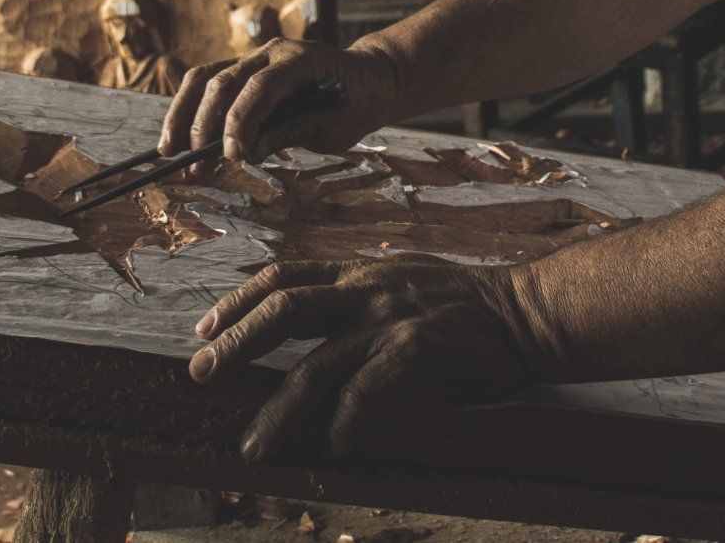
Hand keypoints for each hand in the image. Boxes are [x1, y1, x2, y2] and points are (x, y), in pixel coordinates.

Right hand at [158, 38, 401, 170]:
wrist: (370, 78)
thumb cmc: (356, 103)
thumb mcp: (334, 126)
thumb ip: (292, 132)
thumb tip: (248, 152)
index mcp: (301, 59)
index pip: (260, 87)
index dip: (241, 122)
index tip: (232, 158)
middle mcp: (272, 52)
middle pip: (224, 81)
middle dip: (204, 124)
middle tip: (196, 167)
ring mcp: (256, 57)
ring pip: (206, 78)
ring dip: (184, 114)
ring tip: (169, 151)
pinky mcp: (245, 70)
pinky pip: (210, 83)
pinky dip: (191, 108)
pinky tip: (178, 136)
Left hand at [186, 259, 551, 462]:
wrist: (526, 312)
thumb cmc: (464, 307)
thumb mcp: (402, 284)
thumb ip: (358, 302)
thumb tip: (313, 332)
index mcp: (358, 275)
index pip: (283, 276)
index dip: (237, 301)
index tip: (203, 328)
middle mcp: (366, 291)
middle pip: (283, 310)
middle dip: (234, 343)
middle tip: (198, 375)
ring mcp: (391, 319)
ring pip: (316, 365)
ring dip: (278, 410)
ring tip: (255, 446)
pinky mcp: (419, 349)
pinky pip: (368, 390)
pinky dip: (345, 423)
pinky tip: (334, 449)